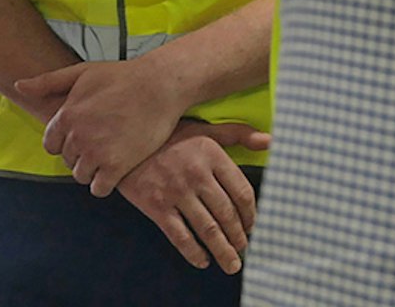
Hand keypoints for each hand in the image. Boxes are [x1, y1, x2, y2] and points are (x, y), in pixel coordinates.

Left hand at [17, 59, 183, 195]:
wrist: (160, 85)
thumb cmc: (121, 76)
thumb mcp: (81, 72)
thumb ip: (47, 82)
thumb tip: (18, 86)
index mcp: (66, 115)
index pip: (51, 145)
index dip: (67, 142)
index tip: (85, 134)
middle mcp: (77, 137)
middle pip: (68, 161)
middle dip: (82, 154)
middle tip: (103, 140)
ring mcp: (97, 153)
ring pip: (81, 176)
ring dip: (93, 169)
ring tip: (110, 153)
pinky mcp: (117, 166)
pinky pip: (99, 189)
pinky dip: (105, 182)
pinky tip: (116, 168)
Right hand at [117, 120, 270, 273]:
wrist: (124, 142)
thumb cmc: (169, 136)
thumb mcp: (204, 130)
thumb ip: (238, 134)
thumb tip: (270, 140)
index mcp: (211, 155)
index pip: (242, 192)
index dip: (251, 214)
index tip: (252, 225)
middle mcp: (196, 174)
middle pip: (227, 215)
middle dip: (239, 237)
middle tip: (243, 248)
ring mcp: (176, 192)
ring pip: (208, 230)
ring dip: (223, 251)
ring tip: (232, 264)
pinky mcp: (156, 206)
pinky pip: (180, 236)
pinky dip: (194, 253)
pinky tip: (202, 260)